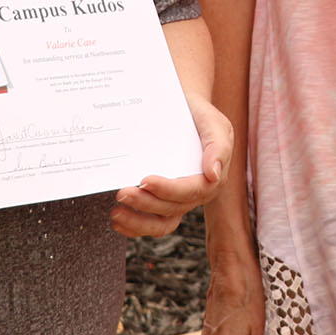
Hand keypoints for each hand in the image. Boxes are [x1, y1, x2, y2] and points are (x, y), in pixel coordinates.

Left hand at [112, 93, 232, 237]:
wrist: (180, 107)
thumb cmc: (197, 115)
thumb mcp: (213, 122)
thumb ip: (218, 146)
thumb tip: (213, 174)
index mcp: (211, 177)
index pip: (192, 190)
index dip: (169, 189)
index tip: (146, 181)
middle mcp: (195, 194)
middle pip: (173, 208)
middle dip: (146, 203)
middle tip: (122, 192)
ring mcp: (178, 200)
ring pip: (162, 223)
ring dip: (138, 222)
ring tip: (117, 213)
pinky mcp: (162, 203)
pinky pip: (152, 223)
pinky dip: (135, 226)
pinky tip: (119, 221)